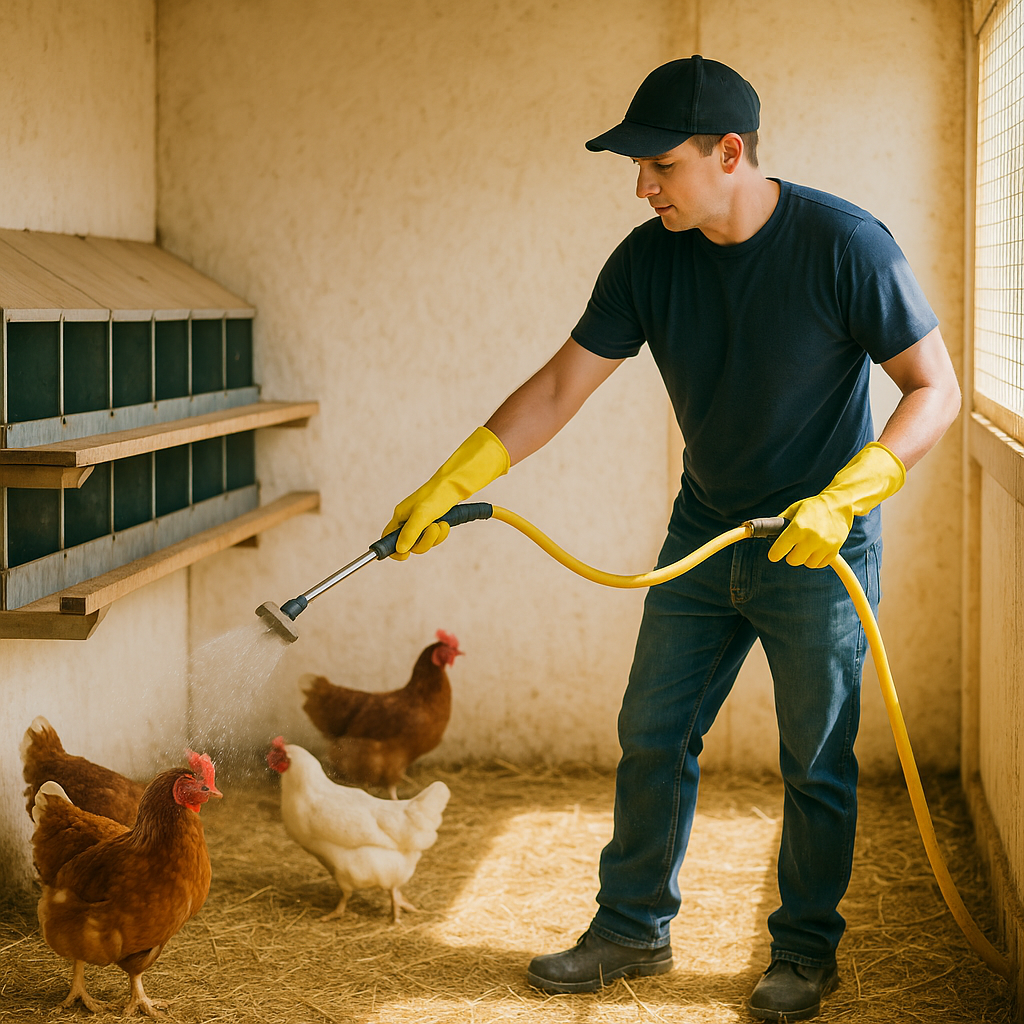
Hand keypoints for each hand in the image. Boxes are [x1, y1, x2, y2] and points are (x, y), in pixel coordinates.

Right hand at [383, 426, 509, 558]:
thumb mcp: (422, 515)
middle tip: (433, 529)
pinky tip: (445, 523)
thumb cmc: (437, 495)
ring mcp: (420, 522)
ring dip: (435, 537)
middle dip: (424, 541)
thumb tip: (399, 550)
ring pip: (424, 543)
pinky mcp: (432, 522)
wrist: (456, 484)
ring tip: (441, 524)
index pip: (388, 538)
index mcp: (400, 516)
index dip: (394, 550)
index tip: (406, 555)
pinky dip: (441, 534)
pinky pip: (434, 537)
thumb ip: (410, 533)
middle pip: (409, 545)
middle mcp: (408, 520)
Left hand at [768, 442, 904, 568]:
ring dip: (804, 558)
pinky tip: (816, 549)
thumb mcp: (793, 509)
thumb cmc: (813, 506)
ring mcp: (825, 545)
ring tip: (806, 547)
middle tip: (792, 548)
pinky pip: (820, 564)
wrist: (839, 504)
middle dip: (790, 555)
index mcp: (798, 527)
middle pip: (793, 561)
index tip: (774, 554)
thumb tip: (766, 532)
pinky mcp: (835, 550)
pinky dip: (816, 559)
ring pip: (807, 564)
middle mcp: (811, 538)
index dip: (774, 553)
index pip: (779, 550)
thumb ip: (780, 522)